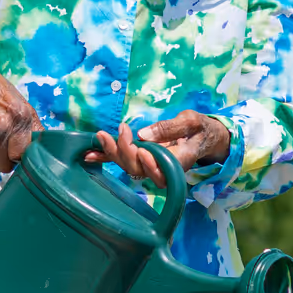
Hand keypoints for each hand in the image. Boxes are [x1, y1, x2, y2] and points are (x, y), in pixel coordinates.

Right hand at [0, 69, 43, 174]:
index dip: (23, 157)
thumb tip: (44, 148)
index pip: (25, 154)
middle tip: (7, 152)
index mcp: (21, 118)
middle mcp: (2, 127)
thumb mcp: (25, 106)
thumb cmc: (1, 94)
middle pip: (8, 164)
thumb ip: (35, 128)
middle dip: (8, 161)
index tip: (21, 153)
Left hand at [85, 112, 230, 185]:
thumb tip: (143, 135)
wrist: (203, 137)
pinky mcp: (142, 158)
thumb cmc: (200, 128)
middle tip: (122, 130)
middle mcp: (162, 168)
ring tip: (101, 136)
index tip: (141, 149)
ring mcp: (151, 165)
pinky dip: (105, 157)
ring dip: (112, 152)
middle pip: (139, 168)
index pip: (161, 171)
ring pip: (128, 166)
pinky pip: (122, 160)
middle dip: (126, 151)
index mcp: (178, 162)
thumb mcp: (191, 121)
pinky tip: (89, 155)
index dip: (148, 164)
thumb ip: (169, 128)